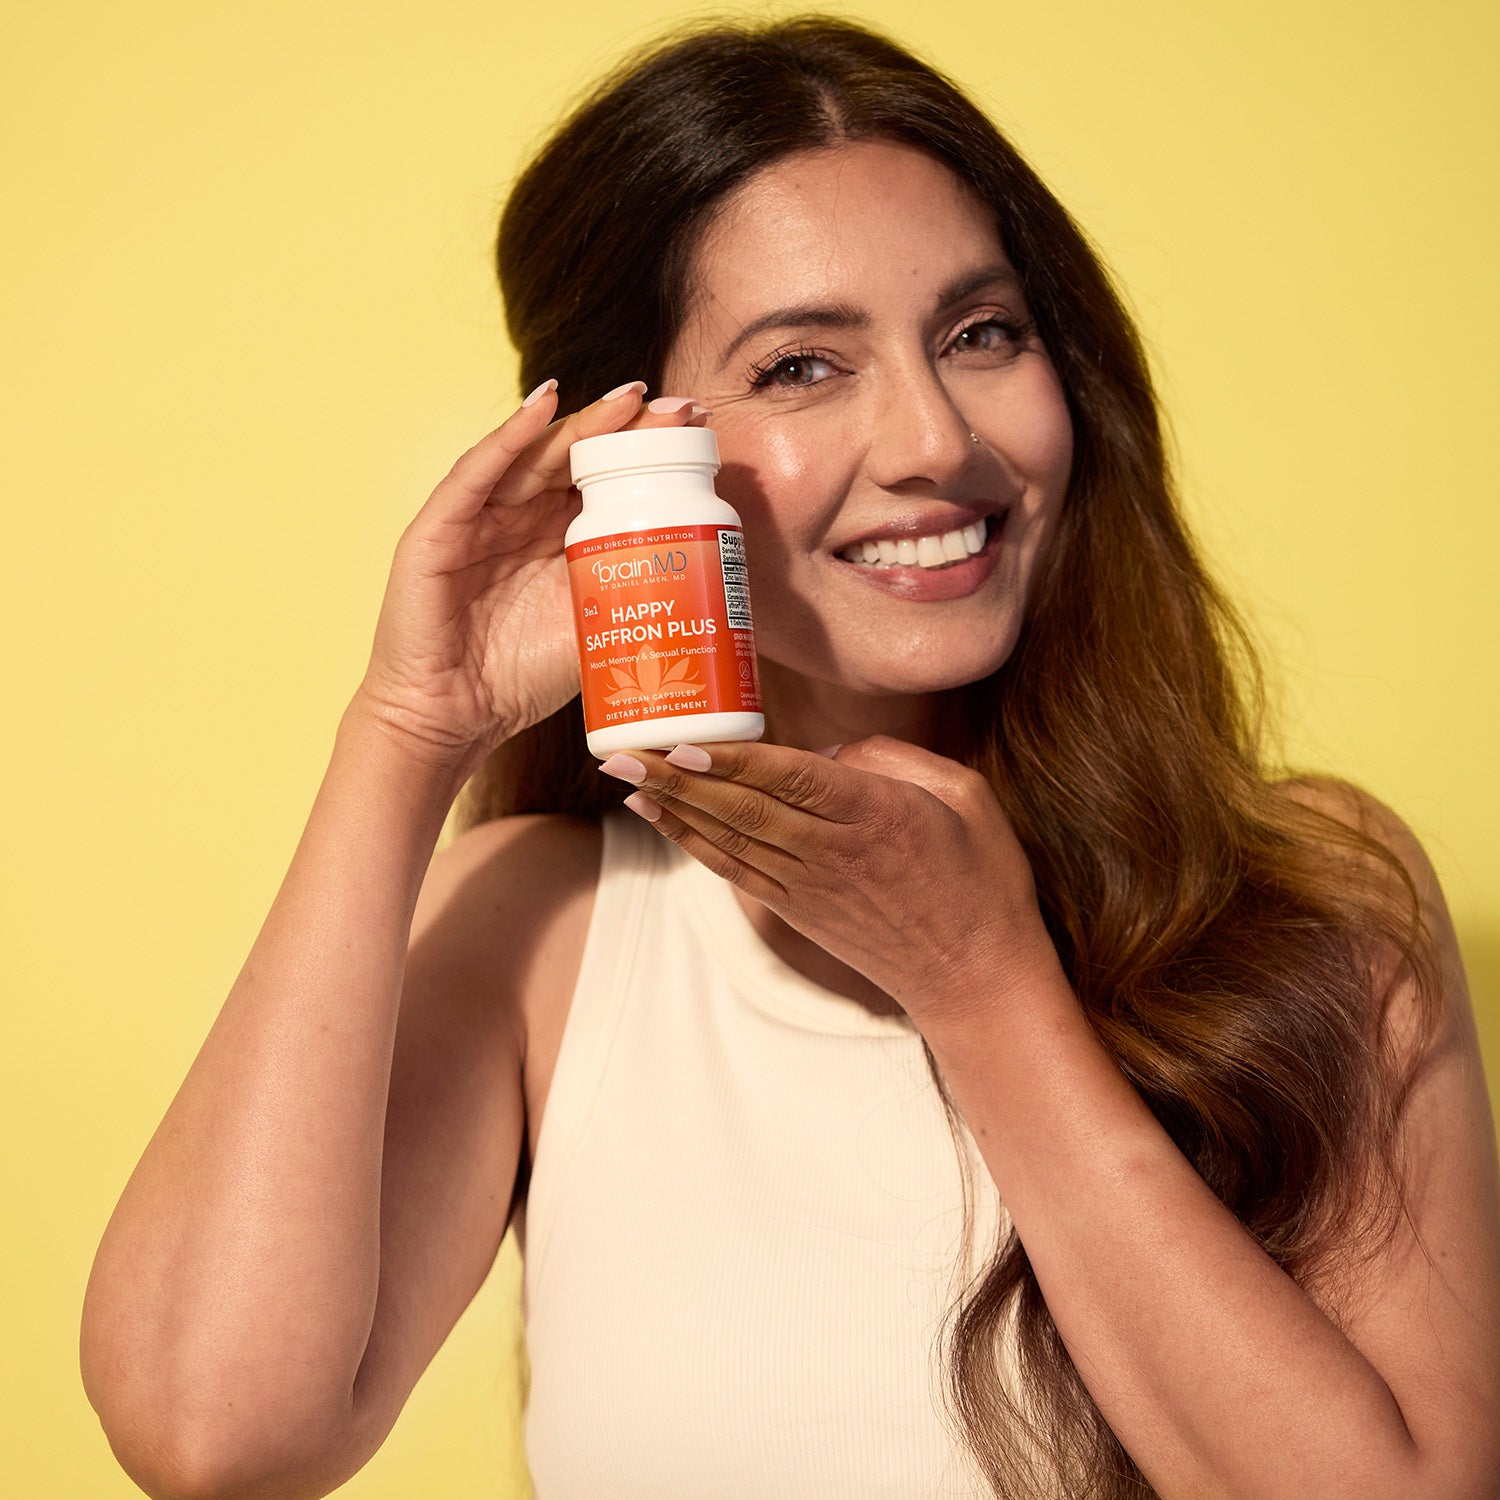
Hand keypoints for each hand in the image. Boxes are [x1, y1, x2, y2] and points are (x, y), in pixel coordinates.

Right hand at [353, 384, 707, 771]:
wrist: (452, 720)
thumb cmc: (519, 680)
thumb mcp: (592, 629)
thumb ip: (630, 595)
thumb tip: (707, 577)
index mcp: (557, 538)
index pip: (607, 480)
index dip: (651, 454)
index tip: (703, 432)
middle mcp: (520, 517)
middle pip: (578, 457)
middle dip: (631, 429)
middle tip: (682, 407)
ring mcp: (479, 517)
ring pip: (536, 454)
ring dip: (584, 422)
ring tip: (631, 398)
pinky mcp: (439, 527)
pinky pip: (477, 471)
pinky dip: (510, 434)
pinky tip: (545, 403)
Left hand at [600, 735, 1061, 1034]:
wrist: (975, 978)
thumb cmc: (980, 879)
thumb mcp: (965, 795)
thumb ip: (895, 759)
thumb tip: (829, 751)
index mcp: (874, 815)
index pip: (789, 780)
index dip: (731, 763)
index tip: (681, 744)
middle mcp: (831, 851)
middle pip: (740, 808)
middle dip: (673, 779)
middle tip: (618, 752)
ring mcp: (808, 885)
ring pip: (727, 838)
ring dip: (670, 806)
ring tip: (621, 775)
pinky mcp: (797, 910)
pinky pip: (733, 869)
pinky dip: (691, 841)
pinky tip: (660, 816)